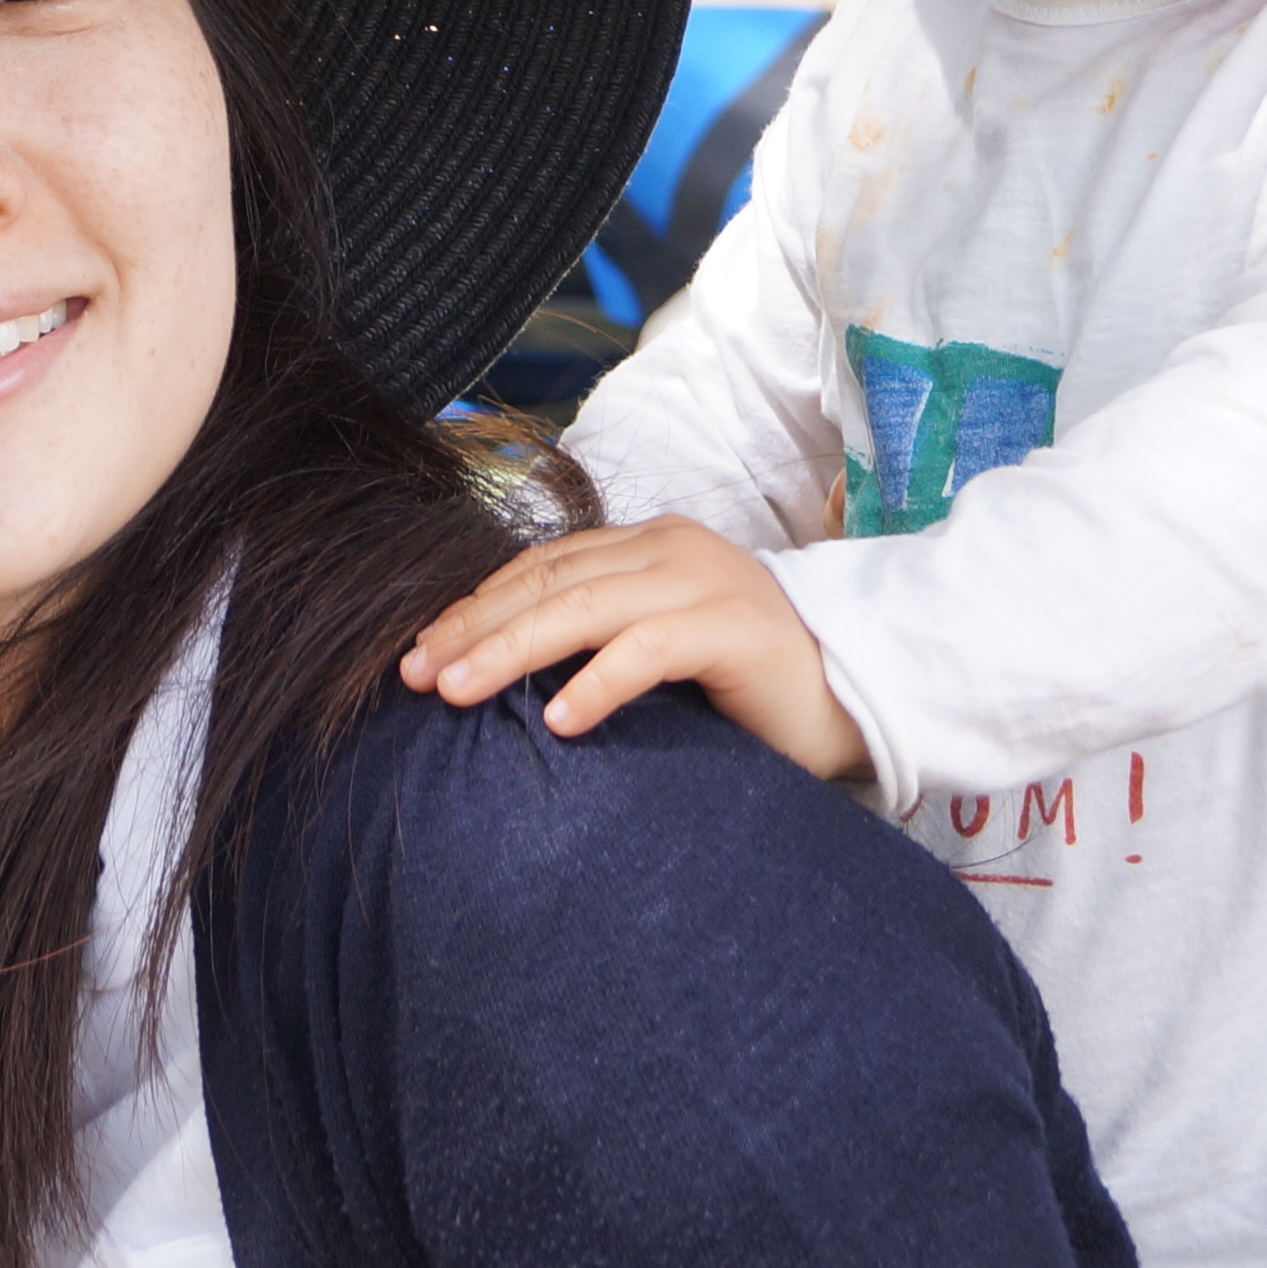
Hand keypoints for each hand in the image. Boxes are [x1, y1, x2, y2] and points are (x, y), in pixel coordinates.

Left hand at [400, 518, 870, 781]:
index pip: (541, 565)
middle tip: (416, 674)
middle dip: (475, 628)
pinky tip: (561, 722)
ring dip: (512, 652)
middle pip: (550, 581)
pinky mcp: (734, 626)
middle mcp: (671, 547)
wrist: (850, 700)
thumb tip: (492, 674)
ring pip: (586, 608)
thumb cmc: (742, 689)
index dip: (476, 606)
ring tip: (457, 692)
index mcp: (647, 545)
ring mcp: (705, 581)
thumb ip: (594, 640)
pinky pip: (650, 649)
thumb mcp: (653, 651)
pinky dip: (599, 682)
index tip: (420, 651)